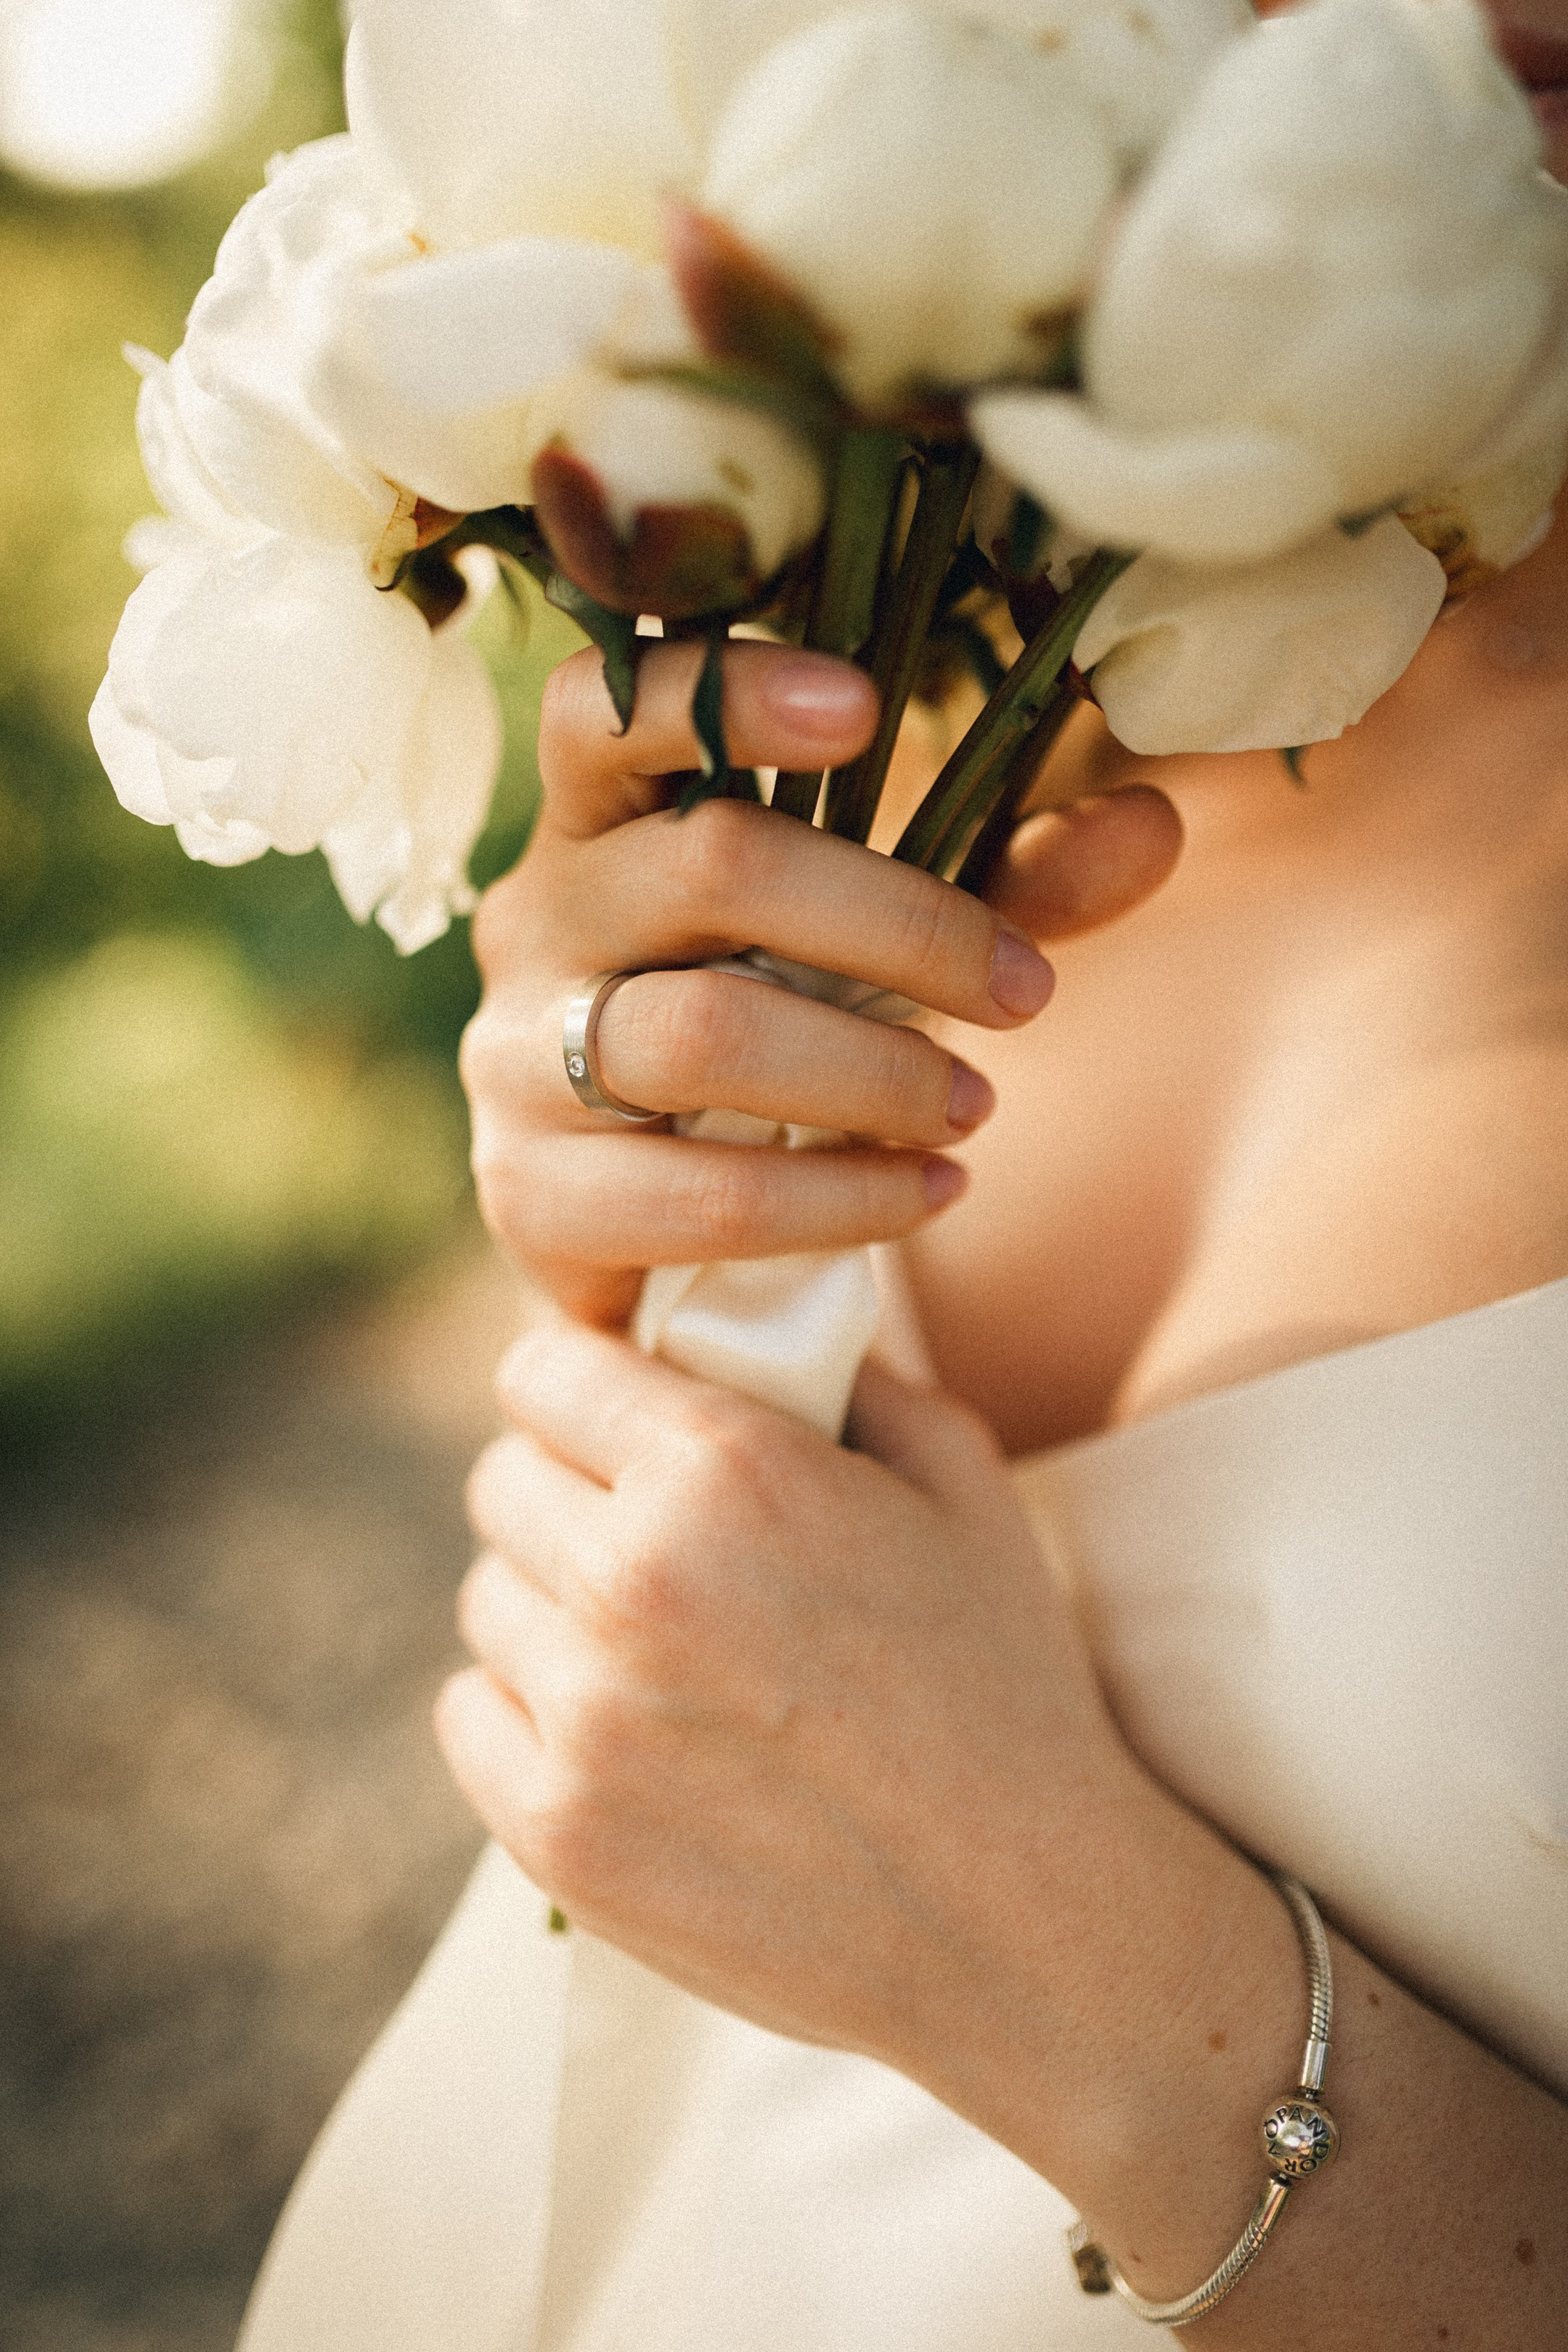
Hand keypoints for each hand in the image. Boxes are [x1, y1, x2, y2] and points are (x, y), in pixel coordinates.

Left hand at [437, 1320, 1136, 2068]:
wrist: (1026, 1924)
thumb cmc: (1007, 1683)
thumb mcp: (959, 1478)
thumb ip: (842, 1372)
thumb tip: (751, 1316)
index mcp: (724, 1470)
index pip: (541, 1368)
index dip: (586, 1386)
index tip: (619, 1416)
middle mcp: (631, 1580)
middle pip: (503, 1480)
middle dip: (568, 1486)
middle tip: (644, 1530)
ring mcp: (584, 1718)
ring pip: (486, 1598)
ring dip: (551, 1602)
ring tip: (650, 1639)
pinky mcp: (557, 1835)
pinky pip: (471, 1714)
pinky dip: (527, 1710)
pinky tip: (622, 1726)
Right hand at [462, 640, 1180, 1323]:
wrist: (652, 1234)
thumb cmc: (774, 1040)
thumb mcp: (886, 949)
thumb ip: (1002, 883)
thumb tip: (1155, 822)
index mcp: (603, 820)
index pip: (616, 706)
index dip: (727, 690)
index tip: (868, 712)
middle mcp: (538, 919)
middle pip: (711, 867)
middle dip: (900, 926)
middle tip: (1024, 996)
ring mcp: (515, 1061)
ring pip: (704, 1035)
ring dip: (875, 1074)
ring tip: (975, 1111)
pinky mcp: (533, 1199)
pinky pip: (705, 1194)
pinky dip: (843, 1198)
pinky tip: (929, 1193)